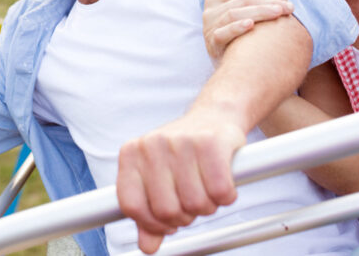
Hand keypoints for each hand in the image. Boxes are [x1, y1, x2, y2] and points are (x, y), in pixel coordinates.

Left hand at [117, 111, 245, 253]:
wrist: (214, 117)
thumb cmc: (182, 153)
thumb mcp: (158, 178)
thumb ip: (149, 213)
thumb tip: (147, 246)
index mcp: (132, 154)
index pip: (132, 206)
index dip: (152, 224)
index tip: (167, 223)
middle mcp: (153, 145)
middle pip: (167, 210)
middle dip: (185, 217)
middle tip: (192, 204)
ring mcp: (181, 142)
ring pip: (196, 204)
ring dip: (208, 206)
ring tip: (207, 190)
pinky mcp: (211, 142)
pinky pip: (220, 191)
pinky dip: (226, 197)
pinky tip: (224, 183)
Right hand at [203, 0, 292, 63]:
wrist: (228, 66)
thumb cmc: (234, 33)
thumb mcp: (236, 10)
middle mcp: (209, 11)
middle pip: (241, 1)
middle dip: (267, 2)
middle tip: (288, 7)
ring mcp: (208, 27)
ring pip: (234, 14)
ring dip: (259, 12)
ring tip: (278, 14)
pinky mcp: (211, 43)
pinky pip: (223, 33)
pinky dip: (237, 27)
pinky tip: (252, 25)